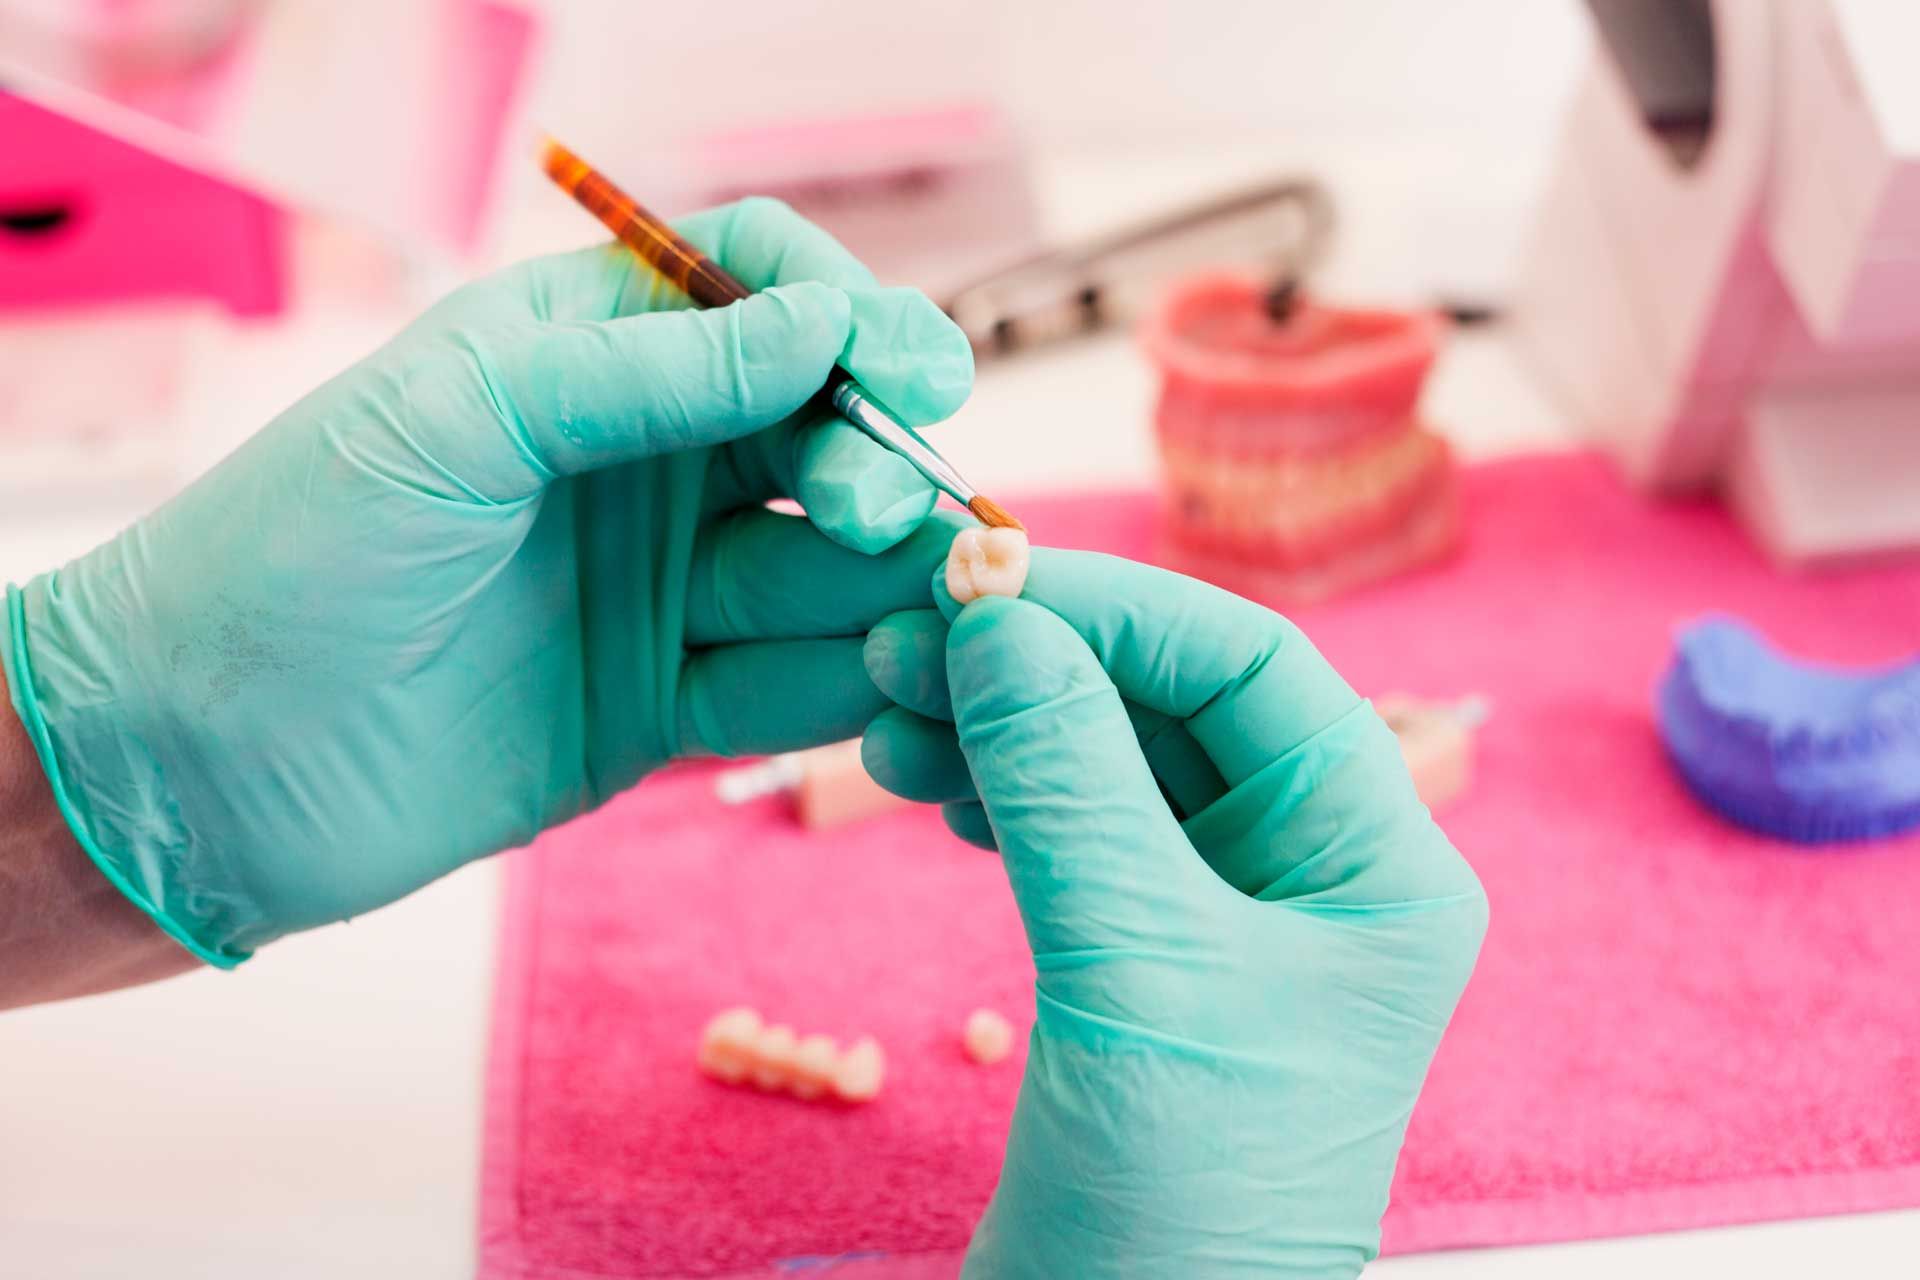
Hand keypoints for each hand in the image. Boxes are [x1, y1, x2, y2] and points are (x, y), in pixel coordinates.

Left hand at [1, 199, 972, 966]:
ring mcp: (658, 588)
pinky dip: (842, 684)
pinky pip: (786, 684)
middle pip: (819, 434)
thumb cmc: (291, 552)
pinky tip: (875, 684)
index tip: (907, 368)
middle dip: (869, 463)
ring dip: (880, 583)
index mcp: (586, 352)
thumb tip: (822, 323)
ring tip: (922, 609)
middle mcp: (641, 461)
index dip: (850, 318)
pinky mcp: (664, 707)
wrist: (199, 765)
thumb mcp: (464, 421)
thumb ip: (650, 372)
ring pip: (823, 567)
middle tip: (868, 510)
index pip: (761, 292)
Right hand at [861, 553, 1487, 1276]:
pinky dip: (993, 793)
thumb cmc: (1185, 1198)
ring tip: (882, 716)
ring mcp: (1226, 922)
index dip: (1119, 610)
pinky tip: (926, 781)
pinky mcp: (1143, 964)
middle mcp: (1313, 878)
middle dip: (1038, 667)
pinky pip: (1068, 834)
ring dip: (997, 727)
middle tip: (901, 642)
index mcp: (1375, 866)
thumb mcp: (1134, 967)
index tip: (986, 583)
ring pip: (1106, 767)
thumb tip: (998, 624)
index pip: (1254, 670)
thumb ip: (1068, 780)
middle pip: (1172, 708)